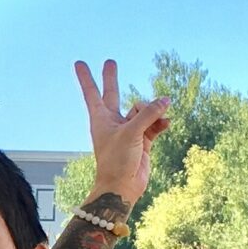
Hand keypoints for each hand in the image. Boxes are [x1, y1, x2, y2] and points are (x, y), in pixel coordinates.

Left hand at [76, 58, 169, 207]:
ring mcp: (128, 130)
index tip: (79, 62)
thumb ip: (148, 114)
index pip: (92, 92)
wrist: (123, 187)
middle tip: (110, 61)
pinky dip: (160, 122)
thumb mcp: (131, 132)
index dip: (86, 77)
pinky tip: (167, 122)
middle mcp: (113, 122)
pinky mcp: (142, 140)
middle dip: (112, 78)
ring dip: (153, 110)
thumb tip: (165, 101)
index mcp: (101, 119)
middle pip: (113, 94)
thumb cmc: (117, 160)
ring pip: (142, 110)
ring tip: (162, 113)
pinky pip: (154, 124)